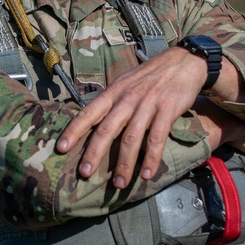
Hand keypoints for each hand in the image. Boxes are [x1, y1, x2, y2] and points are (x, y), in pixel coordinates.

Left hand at [56, 46, 205, 188]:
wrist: (183, 61)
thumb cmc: (151, 75)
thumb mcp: (125, 82)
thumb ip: (111, 101)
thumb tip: (94, 120)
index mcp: (113, 92)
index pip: (89, 112)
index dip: (74, 130)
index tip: (61, 147)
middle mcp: (127, 98)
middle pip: (106, 128)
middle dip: (94, 152)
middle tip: (84, 173)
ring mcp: (147, 104)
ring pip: (131, 138)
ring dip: (124, 163)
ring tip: (119, 184)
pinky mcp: (167, 110)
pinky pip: (157, 138)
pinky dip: (151, 158)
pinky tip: (147, 174)